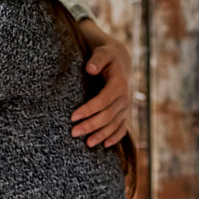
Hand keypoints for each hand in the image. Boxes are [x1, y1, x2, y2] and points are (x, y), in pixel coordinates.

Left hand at [71, 18, 133, 146]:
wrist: (119, 61)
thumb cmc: (106, 57)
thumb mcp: (102, 53)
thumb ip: (96, 60)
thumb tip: (90, 68)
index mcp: (119, 84)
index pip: (103, 100)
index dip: (89, 109)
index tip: (73, 117)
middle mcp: (124, 97)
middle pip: (108, 115)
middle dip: (91, 125)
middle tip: (74, 133)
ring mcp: (125, 107)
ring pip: (114, 124)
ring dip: (101, 135)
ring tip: (87, 143)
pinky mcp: (124, 113)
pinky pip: (122, 128)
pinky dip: (115, 137)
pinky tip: (105, 145)